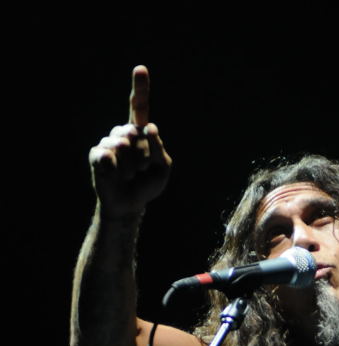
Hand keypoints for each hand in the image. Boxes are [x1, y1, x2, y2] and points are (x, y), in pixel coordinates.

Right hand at [89, 65, 171, 216]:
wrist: (129, 204)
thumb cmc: (147, 184)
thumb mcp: (163, 167)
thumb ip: (159, 147)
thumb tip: (149, 126)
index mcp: (140, 131)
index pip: (140, 106)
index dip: (140, 88)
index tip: (140, 69)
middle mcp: (123, 132)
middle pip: (136, 132)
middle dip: (144, 155)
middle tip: (141, 170)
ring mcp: (109, 142)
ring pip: (123, 145)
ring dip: (131, 166)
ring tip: (129, 175)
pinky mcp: (97, 155)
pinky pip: (107, 155)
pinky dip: (115, 168)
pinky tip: (115, 175)